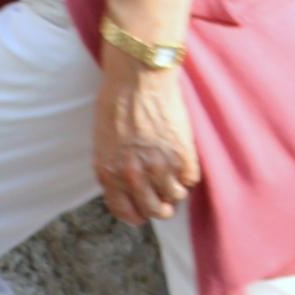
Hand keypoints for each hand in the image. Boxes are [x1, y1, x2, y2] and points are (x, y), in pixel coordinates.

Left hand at [93, 60, 201, 225]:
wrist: (138, 78)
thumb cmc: (116, 103)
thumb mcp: (103, 142)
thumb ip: (114, 166)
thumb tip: (127, 184)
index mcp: (109, 173)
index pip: (124, 210)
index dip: (136, 215)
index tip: (143, 215)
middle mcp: (133, 175)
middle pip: (153, 209)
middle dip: (160, 210)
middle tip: (166, 205)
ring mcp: (159, 165)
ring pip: (174, 196)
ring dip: (175, 192)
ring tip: (176, 183)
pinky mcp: (182, 153)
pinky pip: (190, 178)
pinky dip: (189, 176)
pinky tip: (185, 166)